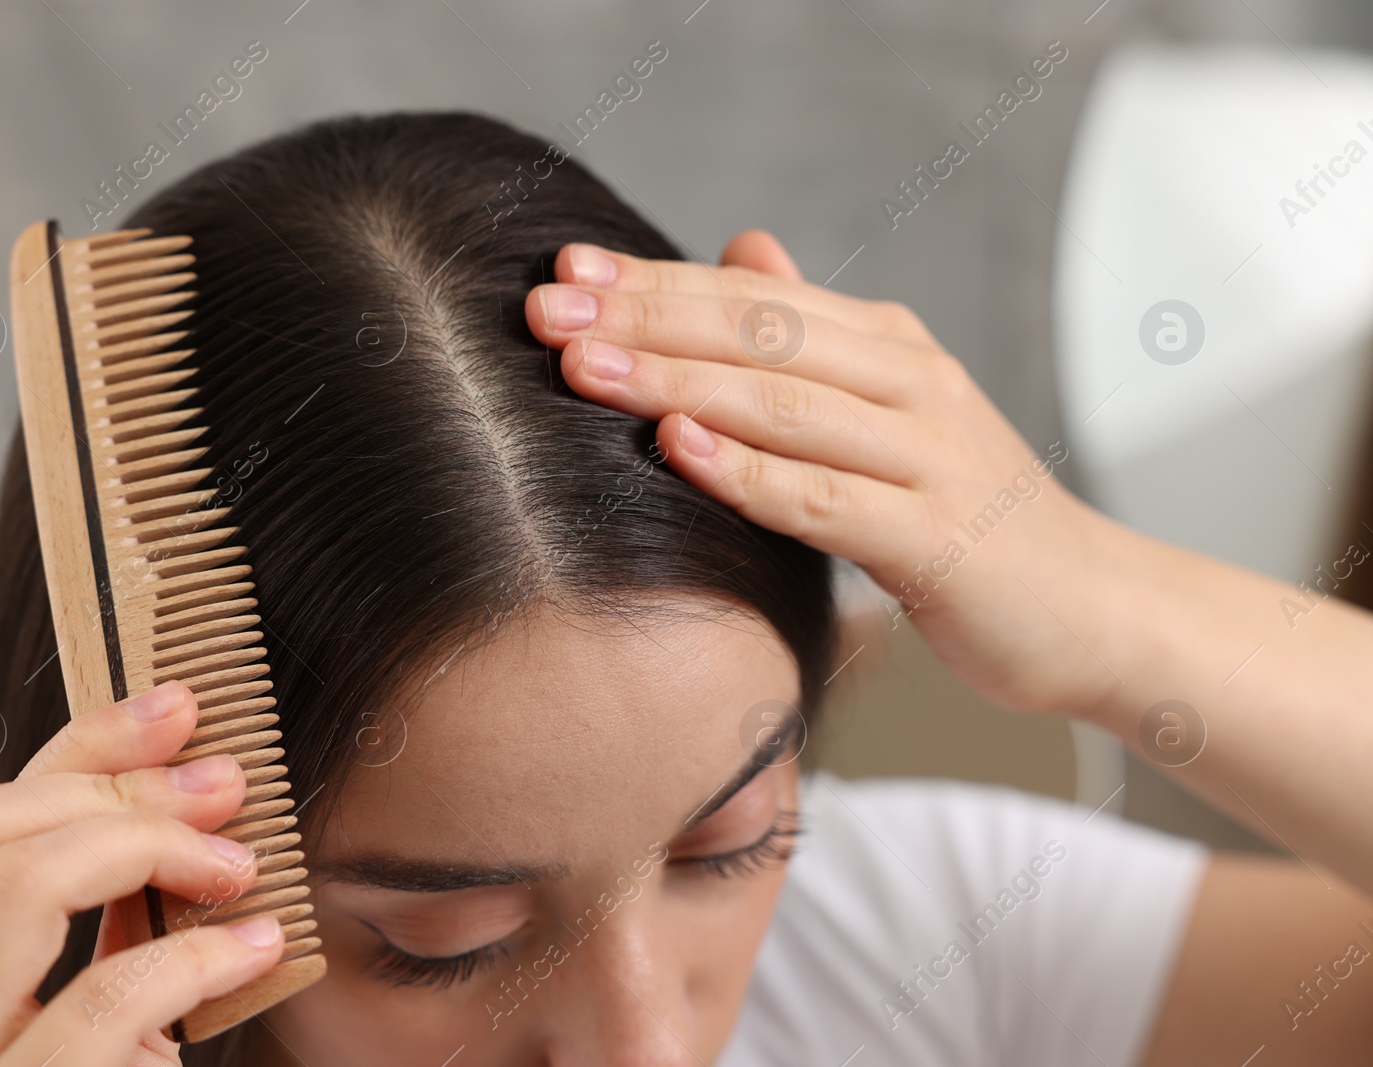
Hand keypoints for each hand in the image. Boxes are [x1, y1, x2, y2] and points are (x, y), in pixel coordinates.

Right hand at [0, 681, 284, 1066]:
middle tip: (227, 781)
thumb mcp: (71, 1034)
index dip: (85, 745)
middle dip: (121, 784)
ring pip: (17, 889)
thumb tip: (189, 832)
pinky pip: (98, 1008)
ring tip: (239, 863)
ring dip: (147, 846)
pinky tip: (255, 948)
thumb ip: (101, 946)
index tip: (178, 704)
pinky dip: (191, 958)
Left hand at [525, 231, 1140, 715]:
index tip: (564, 271)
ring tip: (583, 367)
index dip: (656, 281)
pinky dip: (746, 473)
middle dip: (644, 318)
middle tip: (544, 309)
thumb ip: (814, 338)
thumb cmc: (967, 516)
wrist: (1095, 607)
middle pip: (760, 334)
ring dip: (675, 382)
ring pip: (784, 405)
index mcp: (890, 347)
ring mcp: (929, 458)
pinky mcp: (938, 540)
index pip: (755, 297)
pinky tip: (676, 449)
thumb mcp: (893, 409)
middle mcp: (912, 384)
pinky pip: (825, 501)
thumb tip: (742, 250)